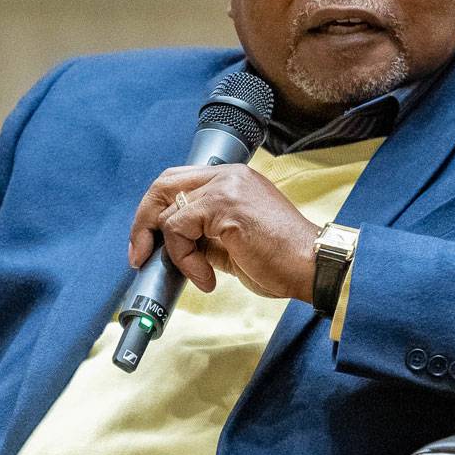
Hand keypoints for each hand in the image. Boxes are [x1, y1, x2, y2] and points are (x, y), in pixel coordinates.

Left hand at [129, 164, 320, 302]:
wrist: (313, 267)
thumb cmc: (282, 261)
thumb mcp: (234, 245)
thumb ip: (204, 236)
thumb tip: (172, 248)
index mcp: (233, 180)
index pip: (178, 182)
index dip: (156, 211)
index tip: (148, 245)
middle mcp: (228, 176)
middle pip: (164, 184)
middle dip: (144, 222)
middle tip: (141, 256)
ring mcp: (227, 187)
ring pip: (168, 211)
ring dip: (173, 251)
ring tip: (198, 275)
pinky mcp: (225, 206)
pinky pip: (179, 229)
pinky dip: (185, 259)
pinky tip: (207, 278)